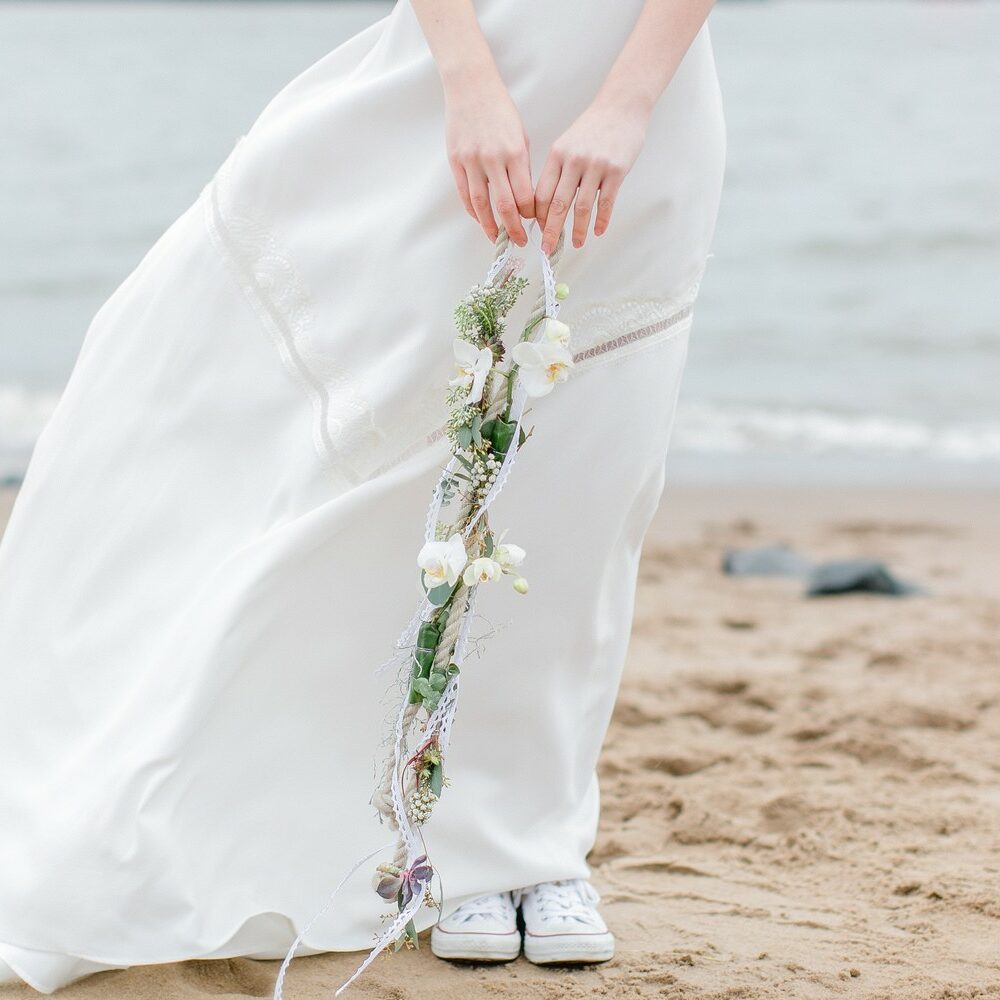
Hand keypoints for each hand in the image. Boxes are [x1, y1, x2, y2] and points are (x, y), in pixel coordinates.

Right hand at [444, 71, 533, 246]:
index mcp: (515, 152)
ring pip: (481, 204)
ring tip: (496, 238)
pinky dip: (473, 211)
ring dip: (490, 226)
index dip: (529, 214)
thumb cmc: (500, 110)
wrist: (471, 87)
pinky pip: (465, 194)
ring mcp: (472, 161)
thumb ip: (522, 167)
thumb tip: (524, 198)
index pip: (525, 195)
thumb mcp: (521, 135)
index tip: (533, 222)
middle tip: (519, 241)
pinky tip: (480, 219)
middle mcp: (493, 159)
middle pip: (505, 205)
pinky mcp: (456, 161)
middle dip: (514, 228)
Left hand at [534, 100, 648, 253]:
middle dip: (552, 231)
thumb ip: (557, 171)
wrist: (621, 106)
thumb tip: (546, 205)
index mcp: (557, 155)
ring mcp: (596, 166)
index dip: (539, 217)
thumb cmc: (592, 128)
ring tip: (577, 244)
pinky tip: (598, 232)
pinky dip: (602, 220)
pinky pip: (606, 202)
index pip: (542, 193)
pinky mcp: (616, 170)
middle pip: (559, 204)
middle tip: (548, 249)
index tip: (539, 232)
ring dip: (579, 230)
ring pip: (583, 207)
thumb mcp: (566, 144)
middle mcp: (574, 161)